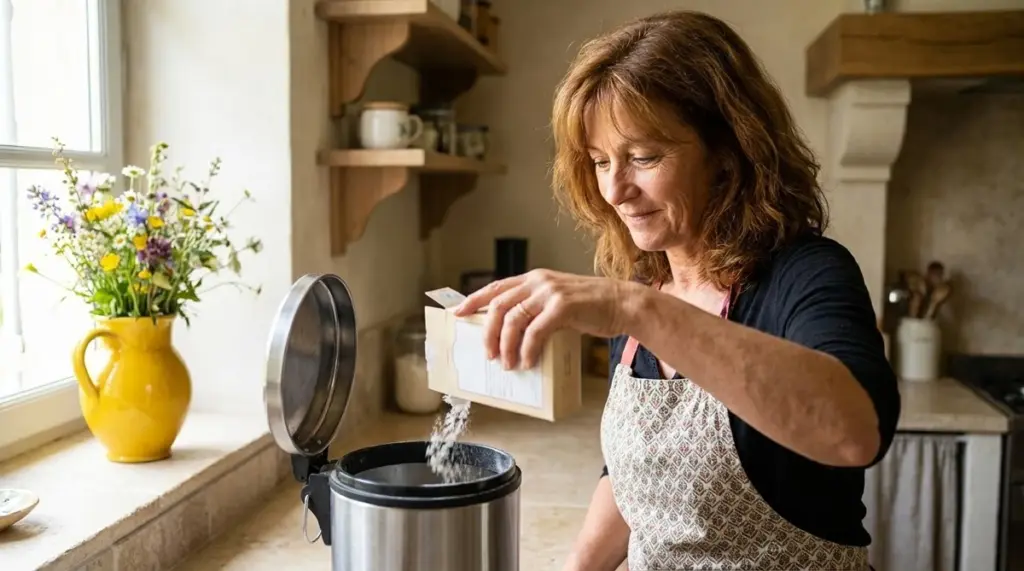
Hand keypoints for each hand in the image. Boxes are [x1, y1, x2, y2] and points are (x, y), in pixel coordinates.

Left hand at [452, 269, 641, 369]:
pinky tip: (529, 362)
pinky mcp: (563, 306)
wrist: (623, 304)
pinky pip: (535, 331)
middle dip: (487, 333)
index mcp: (534, 279)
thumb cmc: (591, 308)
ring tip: (508, 364)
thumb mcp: (557, 302)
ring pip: (513, 319)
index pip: (496, 288)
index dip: (474, 300)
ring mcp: (550, 292)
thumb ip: (536, 309)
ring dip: (506, 346)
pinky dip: (528, 350)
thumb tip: (512, 334)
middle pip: (498, 306)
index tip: (458, 314)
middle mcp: (538, 281)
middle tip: (488, 355)